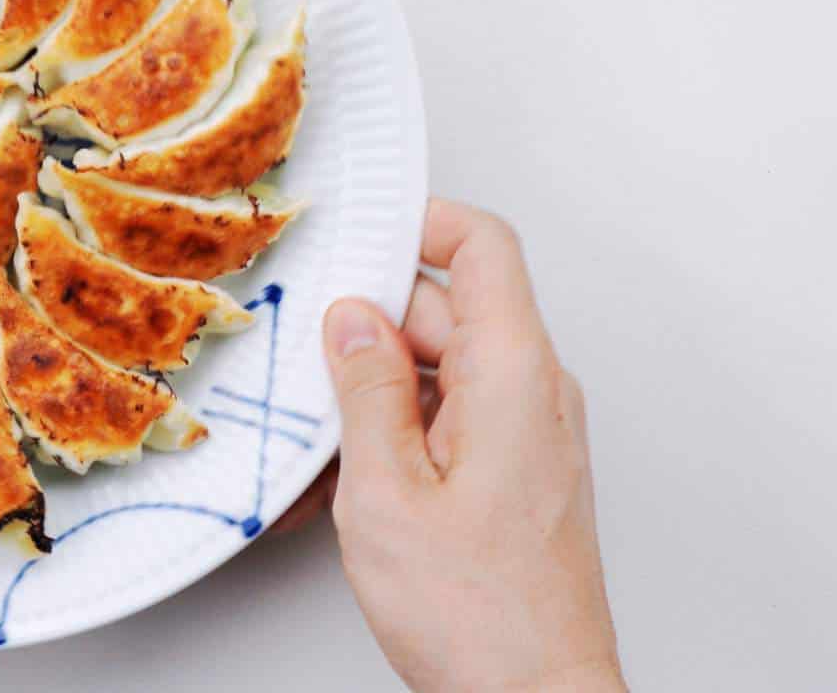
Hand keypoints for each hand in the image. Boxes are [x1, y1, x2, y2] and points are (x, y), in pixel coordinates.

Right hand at [314, 199, 622, 690]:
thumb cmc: (480, 616)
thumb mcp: (386, 491)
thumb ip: (364, 391)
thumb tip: (352, 321)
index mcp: (512, 374)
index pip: (482, 246)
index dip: (420, 220)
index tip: (359, 226)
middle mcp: (533, 393)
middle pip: (446, 309)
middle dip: (368, 327)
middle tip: (303, 358)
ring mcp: (528, 434)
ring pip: (438, 370)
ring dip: (373, 394)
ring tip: (317, 446)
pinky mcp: (516, 472)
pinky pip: (448, 420)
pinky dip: (395, 435)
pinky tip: (345, 483)